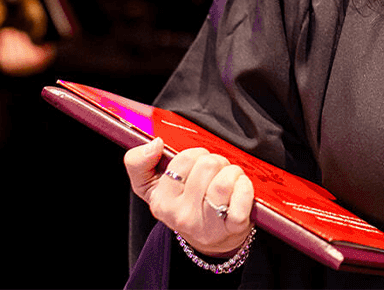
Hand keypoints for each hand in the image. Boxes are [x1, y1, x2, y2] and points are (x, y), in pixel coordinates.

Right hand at [125, 138, 255, 257]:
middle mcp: (182, 216)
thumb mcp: (153, 186)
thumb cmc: (183, 203)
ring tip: (229, 179)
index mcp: (161, 202)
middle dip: (216, 162)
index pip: (184, 159)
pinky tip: (240, 190)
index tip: (195, 164)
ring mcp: (207, 224)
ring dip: (233, 172)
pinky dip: (245, 188)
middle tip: (215, 173)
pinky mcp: (232, 228)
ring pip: (225, 179)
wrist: (210, 238)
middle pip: (208, 165)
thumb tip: (154, 143)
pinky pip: (243, 197)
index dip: (195, 155)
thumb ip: (138, 162)